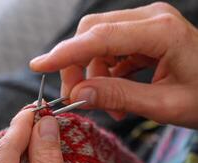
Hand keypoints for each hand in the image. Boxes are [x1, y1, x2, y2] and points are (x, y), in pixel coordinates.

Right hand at [30, 2, 197, 128]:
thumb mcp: (163, 104)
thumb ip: (118, 97)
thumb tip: (78, 95)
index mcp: (161, 32)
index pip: (98, 38)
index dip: (65, 53)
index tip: (39, 66)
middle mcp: (151, 19)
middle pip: (93, 33)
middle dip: (76, 65)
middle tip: (76, 96)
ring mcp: (147, 24)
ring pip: (98, 41)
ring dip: (92, 73)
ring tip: (106, 103)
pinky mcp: (144, 34)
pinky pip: (111, 48)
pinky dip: (105, 72)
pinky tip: (114, 92)